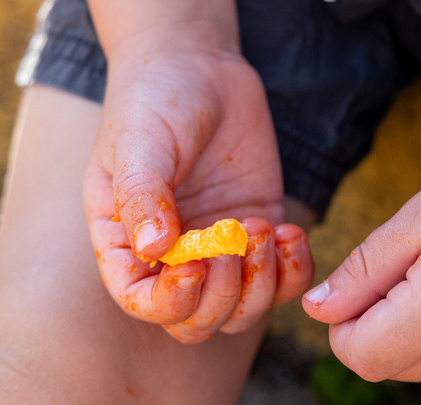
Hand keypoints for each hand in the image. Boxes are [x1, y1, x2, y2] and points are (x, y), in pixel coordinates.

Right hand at [83, 25, 312, 342]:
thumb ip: (142, 194)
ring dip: (262, 285)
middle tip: (239, 238)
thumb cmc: (154, 100)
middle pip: (197, 321)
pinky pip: (282, 280)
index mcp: (127, 242)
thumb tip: (154, 249)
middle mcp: (172, 257)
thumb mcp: (139, 141)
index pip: (140, 301)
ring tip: (265, 228)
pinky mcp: (258, 235)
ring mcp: (219, 251)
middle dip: (224, 295)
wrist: (200, 67)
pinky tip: (290, 232)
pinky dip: (293, 271)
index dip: (170, 301)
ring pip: (243, 311)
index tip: (198, 264)